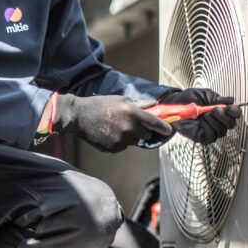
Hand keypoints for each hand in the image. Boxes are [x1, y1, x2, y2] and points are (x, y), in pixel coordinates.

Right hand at [55, 95, 172, 152]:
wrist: (79, 116)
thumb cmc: (99, 105)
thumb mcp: (119, 99)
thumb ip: (138, 104)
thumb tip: (153, 106)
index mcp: (132, 113)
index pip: (155, 123)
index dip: (164, 128)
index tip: (169, 131)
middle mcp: (129, 127)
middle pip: (147, 135)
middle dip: (142, 131)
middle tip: (131, 124)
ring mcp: (121, 139)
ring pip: (134, 141)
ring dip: (129, 136)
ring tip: (115, 127)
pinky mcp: (114, 148)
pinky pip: (123, 147)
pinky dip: (119, 142)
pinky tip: (109, 133)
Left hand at [158, 88, 240, 143]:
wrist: (174, 104)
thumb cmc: (189, 99)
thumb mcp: (204, 94)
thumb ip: (217, 98)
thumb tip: (231, 101)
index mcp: (222, 110)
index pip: (235, 114)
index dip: (235, 112)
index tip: (230, 108)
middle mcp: (219, 121)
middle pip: (231, 124)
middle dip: (224, 117)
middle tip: (213, 110)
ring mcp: (211, 130)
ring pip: (221, 131)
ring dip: (213, 122)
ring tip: (203, 114)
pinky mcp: (203, 137)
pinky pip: (211, 136)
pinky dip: (207, 128)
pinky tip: (201, 122)